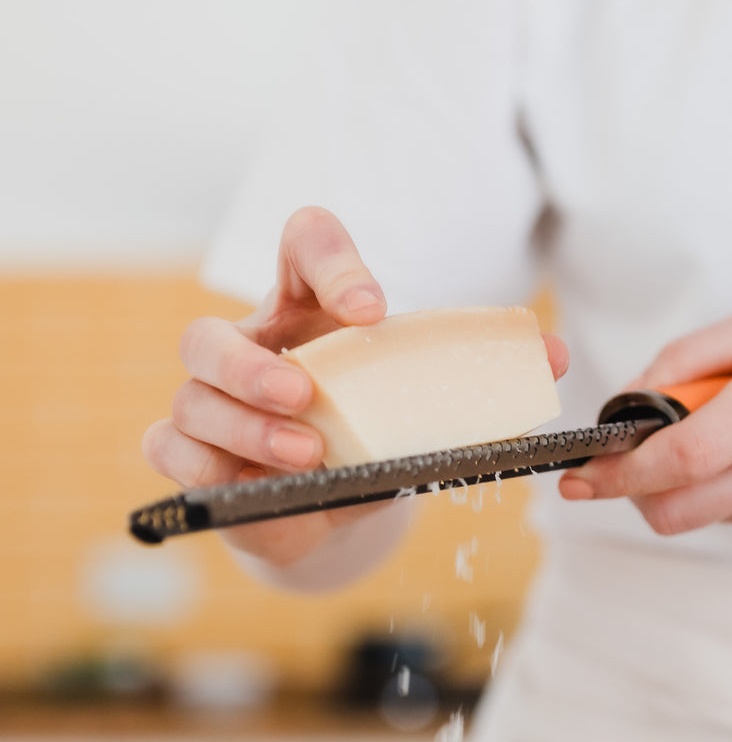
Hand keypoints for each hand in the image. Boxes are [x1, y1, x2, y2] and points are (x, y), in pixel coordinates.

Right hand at [145, 205, 567, 565]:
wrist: (332, 496)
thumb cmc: (374, 424)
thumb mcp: (424, 396)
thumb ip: (482, 372)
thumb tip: (555, 356)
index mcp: (307, 311)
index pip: (302, 245)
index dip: (330, 261)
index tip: (375, 309)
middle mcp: (247, 348)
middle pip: (209, 331)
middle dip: (252, 365)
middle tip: (307, 393)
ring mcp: (208, 401)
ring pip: (191, 397)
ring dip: (243, 425)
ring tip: (306, 452)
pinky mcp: (192, 456)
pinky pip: (167, 448)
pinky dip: (204, 466)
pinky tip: (253, 482)